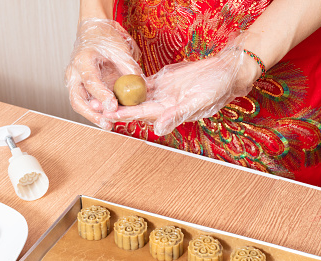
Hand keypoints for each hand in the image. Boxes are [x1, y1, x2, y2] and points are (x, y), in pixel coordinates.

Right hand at [65, 18, 142, 129]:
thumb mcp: (121, 49)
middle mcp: (74, 73)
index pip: (90, 81)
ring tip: (108, 125)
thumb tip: (140, 86)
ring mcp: (74, 82)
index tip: (113, 106)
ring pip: (79, 105)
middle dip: (91, 114)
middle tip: (107, 123)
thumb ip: (129, 68)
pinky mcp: (80, 88)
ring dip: (93, 116)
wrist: (94, 33)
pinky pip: (86, 103)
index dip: (101, 95)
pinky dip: (96, 112)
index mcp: (83, 60)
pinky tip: (108, 118)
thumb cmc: (106, 39)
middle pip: (77, 99)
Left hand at [103, 33, 260, 135]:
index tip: (108, 114)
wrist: (226, 72)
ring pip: (134, 96)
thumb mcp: (199, 101)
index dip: (124, 115)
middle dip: (114, 107)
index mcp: (168, 111)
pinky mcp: (162, 81)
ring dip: (118, 96)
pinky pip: (141, 83)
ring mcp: (160, 93)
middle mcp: (161, 105)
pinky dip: (129, 83)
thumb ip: (177, 115)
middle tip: (94, 106)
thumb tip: (158, 129)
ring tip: (99, 95)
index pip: (141, 115)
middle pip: (132, 107)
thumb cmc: (217, 89)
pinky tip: (115, 82)